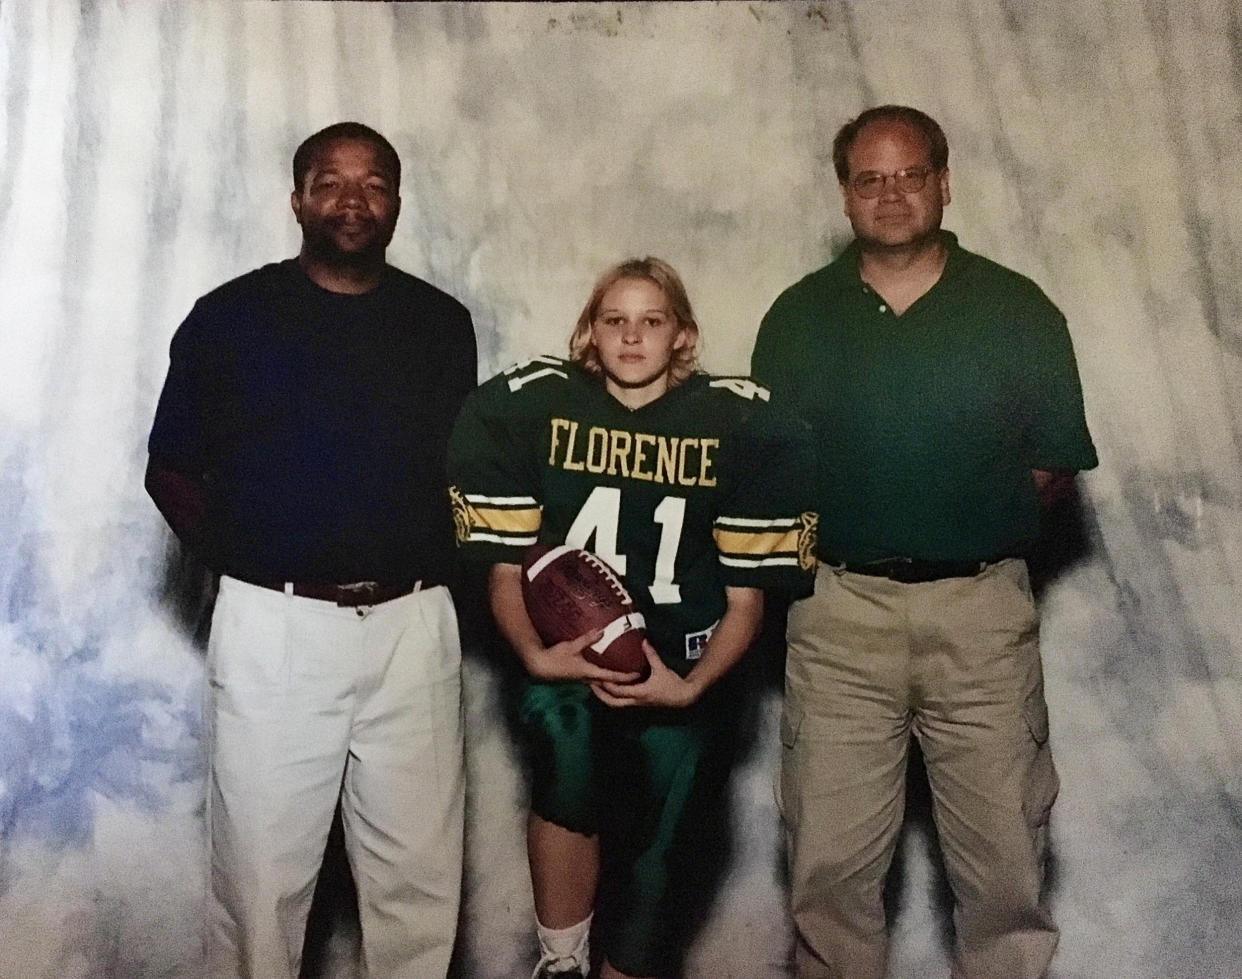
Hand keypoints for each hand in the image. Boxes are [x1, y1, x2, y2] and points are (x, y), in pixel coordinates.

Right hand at [521, 629, 642, 684]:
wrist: (540, 667)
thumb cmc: (555, 657)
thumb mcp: (572, 646)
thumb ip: (587, 639)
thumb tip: (602, 630)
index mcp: (589, 672)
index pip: (612, 677)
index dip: (625, 676)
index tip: (638, 674)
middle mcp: (588, 678)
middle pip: (609, 683)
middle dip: (623, 681)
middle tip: (636, 676)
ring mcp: (582, 679)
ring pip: (602, 682)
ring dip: (613, 680)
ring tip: (624, 673)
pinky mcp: (578, 677)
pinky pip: (595, 678)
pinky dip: (603, 675)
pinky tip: (606, 669)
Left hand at [590, 642, 702, 708]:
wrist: (682, 698)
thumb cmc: (672, 684)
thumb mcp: (661, 668)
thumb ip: (651, 655)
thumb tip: (643, 641)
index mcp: (639, 693)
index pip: (618, 691)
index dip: (606, 685)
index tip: (596, 677)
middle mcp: (635, 701)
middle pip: (613, 703)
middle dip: (600, 695)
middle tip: (590, 685)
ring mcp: (637, 703)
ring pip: (616, 704)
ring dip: (605, 697)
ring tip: (596, 686)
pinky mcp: (639, 702)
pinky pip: (622, 701)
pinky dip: (614, 696)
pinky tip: (610, 688)